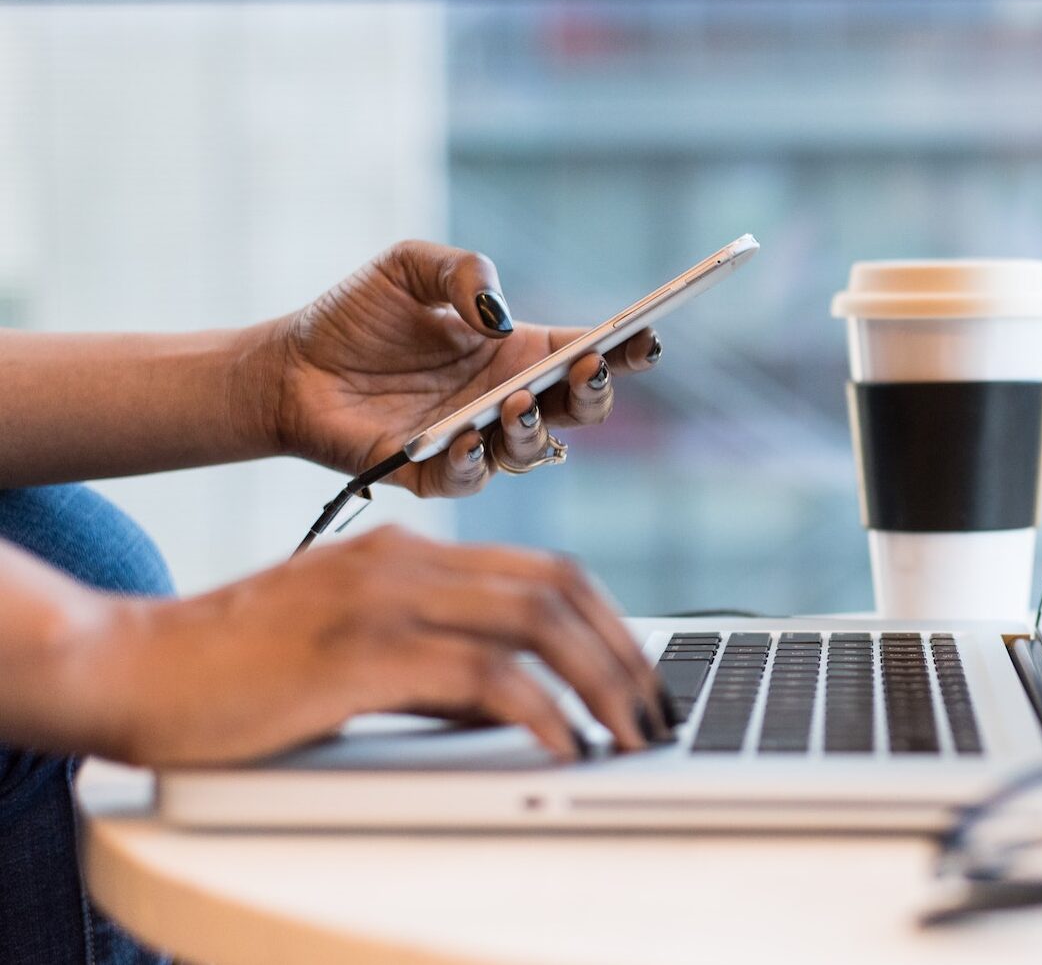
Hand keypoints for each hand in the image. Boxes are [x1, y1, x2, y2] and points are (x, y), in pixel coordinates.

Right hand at [41, 526, 667, 765]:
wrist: (130, 667)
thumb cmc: (236, 670)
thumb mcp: (355, 651)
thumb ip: (436, 665)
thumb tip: (516, 705)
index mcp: (409, 551)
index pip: (545, 569)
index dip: (610, 621)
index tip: (641, 675)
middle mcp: (406, 560)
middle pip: (559, 587)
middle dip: (625, 653)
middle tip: (655, 711)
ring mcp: (384, 599)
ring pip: (537, 622)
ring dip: (601, 682)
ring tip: (630, 735)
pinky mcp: (361, 652)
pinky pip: (483, 676)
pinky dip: (540, 712)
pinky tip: (564, 746)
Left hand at [264, 240, 661, 495]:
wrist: (287, 366)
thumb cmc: (355, 316)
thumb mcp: (409, 266)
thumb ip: (462, 271)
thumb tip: (499, 316)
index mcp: (517, 352)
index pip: (588, 353)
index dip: (624, 348)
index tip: (645, 335)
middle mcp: (506, 400)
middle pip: (579, 410)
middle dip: (595, 392)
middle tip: (587, 368)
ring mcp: (475, 440)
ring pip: (533, 451)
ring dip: (535, 429)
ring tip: (516, 402)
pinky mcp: (431, 474)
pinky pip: (469, 479)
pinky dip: (474, 462)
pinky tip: (466, 436)